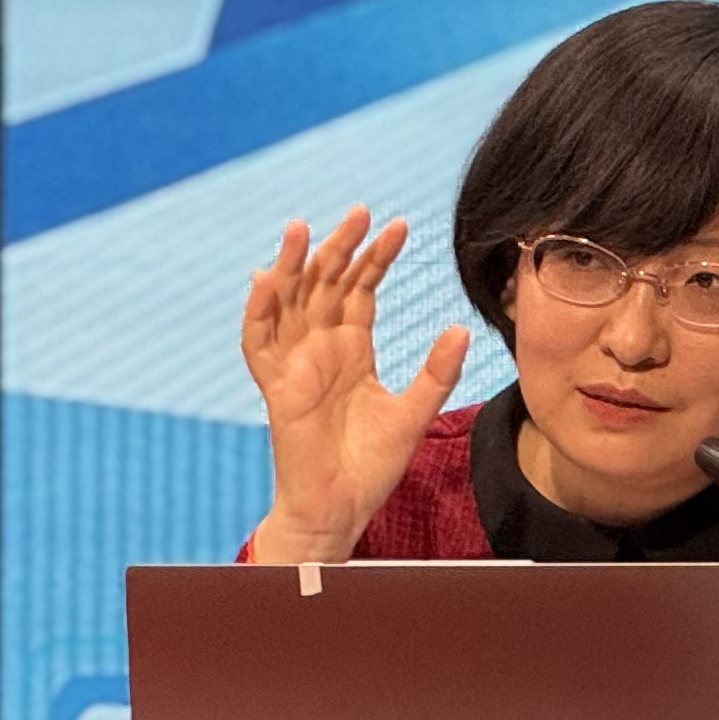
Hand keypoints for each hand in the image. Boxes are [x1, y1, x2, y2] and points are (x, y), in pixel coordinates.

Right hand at [242, 208, 468, 564]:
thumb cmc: (371, 466)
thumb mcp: (413, 412)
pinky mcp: (275, 388)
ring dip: (291, 266)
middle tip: (361, 211)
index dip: (376, 258)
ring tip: (301, 228)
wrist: (341, 509)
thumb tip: (460, 328)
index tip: (399, 227)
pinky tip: (265, 279)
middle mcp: (320, 349)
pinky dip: (258, 312)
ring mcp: (295, 366)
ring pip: (287, 303)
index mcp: (352, 349)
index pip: (360, 290)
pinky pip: (258, 344)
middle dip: (341, 247)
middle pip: (324, 285)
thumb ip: (435, 372)